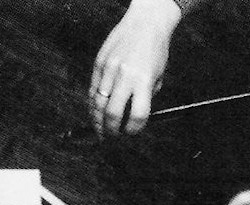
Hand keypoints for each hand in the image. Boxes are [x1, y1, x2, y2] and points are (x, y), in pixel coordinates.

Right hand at [89, 0, 181, 135]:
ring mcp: (109, 69)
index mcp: (144, 80)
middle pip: (113, 113)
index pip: (138, 115)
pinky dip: (92, 104)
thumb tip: (132, 118)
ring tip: (99, 131)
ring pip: (97, 103)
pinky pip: (92, 90)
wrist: (146, 22)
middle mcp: (125, 75)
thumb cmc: (155, 50)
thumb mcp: (158, 75)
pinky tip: (94, 113)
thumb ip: (146, 96)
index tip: (131, 133)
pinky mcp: (99, 63)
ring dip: (97, 121)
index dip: (134, 129)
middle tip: (111, 138)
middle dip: (111, 130)